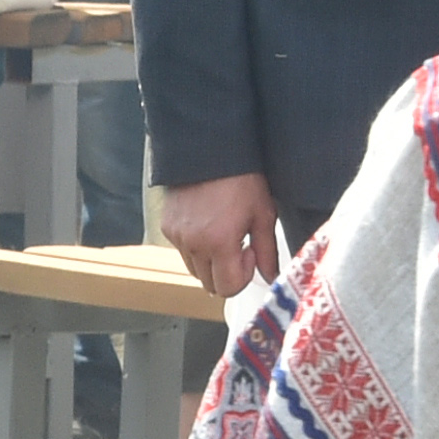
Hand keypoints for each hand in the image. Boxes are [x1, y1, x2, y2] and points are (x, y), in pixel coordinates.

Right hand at [161, 171, 283, 291]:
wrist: (210, 150)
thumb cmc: (241, 178)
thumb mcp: (263, 214)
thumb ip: (268, 251)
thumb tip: (271, 277)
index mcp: (219, 242)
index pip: (227, 288)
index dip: (243, 276)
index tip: (249, 252)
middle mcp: (193, 244)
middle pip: (209, 284)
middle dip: (227, 273)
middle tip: (238, 246)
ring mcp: (177, 237)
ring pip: (195, 271)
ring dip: (211, 263)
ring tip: (223, 235)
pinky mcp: (167, 228)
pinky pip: (183, 252)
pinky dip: (196, 249)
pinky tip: (208, 225)